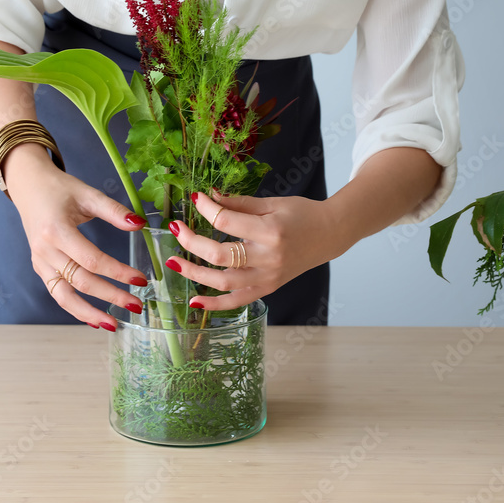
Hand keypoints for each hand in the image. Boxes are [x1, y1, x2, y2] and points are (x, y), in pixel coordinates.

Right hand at [3, 143, 148, 328]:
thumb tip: (140, 225)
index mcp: (56, 230)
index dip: (118, 272)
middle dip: (110, 296)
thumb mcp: (87, 194)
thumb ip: (114, 210)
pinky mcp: (40, 268)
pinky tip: (93, 318)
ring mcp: (40, 262)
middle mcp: (45, 251)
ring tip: (113, 324)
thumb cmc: (59, 189)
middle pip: (81, 281)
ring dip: (89, 313)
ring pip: (64, 296)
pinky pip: (57, 293)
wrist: (28, 187)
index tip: (140, 279)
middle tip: (136, 305)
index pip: (92, 259)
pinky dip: (75, 308)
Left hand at [163, 190, 341, 310]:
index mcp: (270, 231)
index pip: (227, 221)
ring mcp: (268, 277)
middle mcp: (268, 258)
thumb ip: (238, 203)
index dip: (206, 209)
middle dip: (192, 242)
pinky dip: (214, 305)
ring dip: (194, 274)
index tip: (195, 198)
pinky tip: (194, 302)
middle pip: (220, 255)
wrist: (329, 234)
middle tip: (176, 228)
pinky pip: (237, 301)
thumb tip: (208, 197)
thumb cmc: (302, 215)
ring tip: (174, 262)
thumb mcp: (271, 202)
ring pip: (223, 282)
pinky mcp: (268, 288)